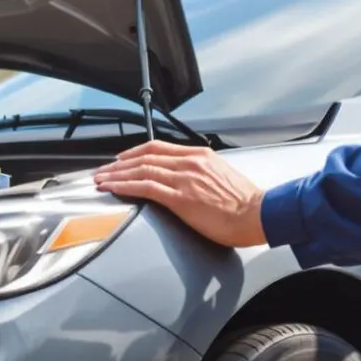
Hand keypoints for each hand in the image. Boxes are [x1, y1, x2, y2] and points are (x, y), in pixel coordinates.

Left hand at [93, 141, 267, 248]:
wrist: (260, 213)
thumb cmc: (246, 202)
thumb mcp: (222, 177)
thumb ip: (202, 174)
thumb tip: (189, 181)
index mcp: (200, 156)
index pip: (158, 147)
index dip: (135, 152)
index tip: (121, 159)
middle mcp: (189, 163)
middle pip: (144, 157)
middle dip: (119, 164)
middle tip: (102, 170)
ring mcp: (184, 179)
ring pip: (141, 170)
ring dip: (116, 175)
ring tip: (101, 180)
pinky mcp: (181, 198)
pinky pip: (145, 188)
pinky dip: (125, 186)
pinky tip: (113, 188)